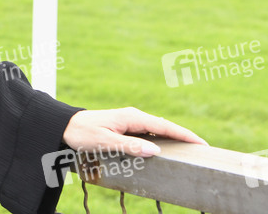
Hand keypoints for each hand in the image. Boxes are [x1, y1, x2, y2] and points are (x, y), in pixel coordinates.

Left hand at [62, 107, 206, 156]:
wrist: (64, 126)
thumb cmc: (82, 133)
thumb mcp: (105, 142)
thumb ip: (130, 146)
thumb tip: (155, 151)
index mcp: (132, 117)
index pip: (165, 126)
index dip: (184, 135)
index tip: (202, 144)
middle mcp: (133, 117)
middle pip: (165, 127)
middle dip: (184, 137)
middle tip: (203, 150)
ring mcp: (130, 121)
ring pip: (157, 130)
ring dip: (172, 139)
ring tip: (190, 151)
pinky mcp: (125, 127)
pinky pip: (148, 133)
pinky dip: (160, 140)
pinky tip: (166, 149)